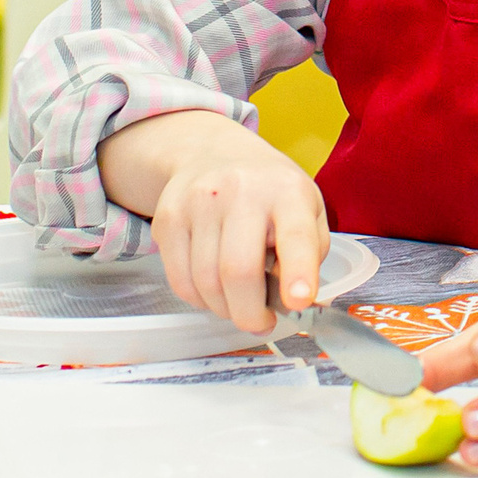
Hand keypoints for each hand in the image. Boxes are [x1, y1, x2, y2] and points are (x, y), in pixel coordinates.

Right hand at [101, 109, 327, 335]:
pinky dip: (200, 300)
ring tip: (240, 304)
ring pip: (205, 283)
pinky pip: (180, 281)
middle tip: (261, 324)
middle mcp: (242, 192)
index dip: (298, 273)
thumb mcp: (307, 209)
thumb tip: (301, 302)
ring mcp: (198, 204)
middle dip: (250, 314)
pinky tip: (215, 292)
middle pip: (239, 271)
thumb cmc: (271, 192)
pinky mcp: (167, 220)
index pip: (295, 235)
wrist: (213, 153)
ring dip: (225, 309)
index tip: (300, 302)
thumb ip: (309, 253)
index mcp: (287, 191)